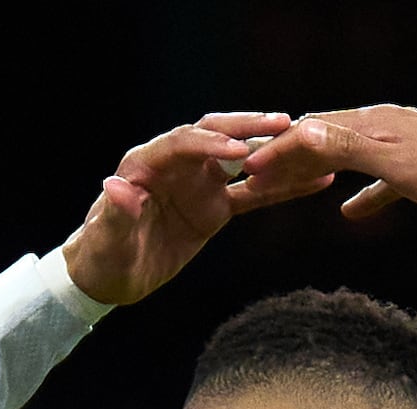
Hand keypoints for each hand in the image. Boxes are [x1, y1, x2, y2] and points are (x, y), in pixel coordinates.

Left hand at [63, 113, 318, 304]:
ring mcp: (198, 183)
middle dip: (248, 128)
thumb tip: (117, 186)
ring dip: (272, 150)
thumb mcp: (106, 241)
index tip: (240, 151)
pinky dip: (280, 188)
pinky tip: (314, 181)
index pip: (183, 144)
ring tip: (311, 144)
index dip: (210, 145)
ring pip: (240, 159)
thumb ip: (115, 213)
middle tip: (284, 124)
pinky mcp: (214, 206)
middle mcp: (175, 165)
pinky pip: (252, 194)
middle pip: (215, 135)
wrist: (109, 276)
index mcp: (147, 164)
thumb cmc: (102, 256)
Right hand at [248, 105, 416, 221]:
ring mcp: (405, 143)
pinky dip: (362, 192)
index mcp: (374, 121)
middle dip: (292, 156)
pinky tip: (351, 212)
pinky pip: (381, 178)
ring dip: (320, 170)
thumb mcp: (395, 164)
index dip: (279, 151)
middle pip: (327, 136)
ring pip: (350, 155)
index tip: (249, 171)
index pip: (312, 130)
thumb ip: (347, 148)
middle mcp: (386, 123)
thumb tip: (300, 130)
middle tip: (259, 177)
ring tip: (294, 188)